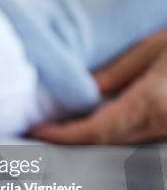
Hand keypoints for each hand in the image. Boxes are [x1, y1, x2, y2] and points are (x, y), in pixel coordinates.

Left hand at [31, 31, 166, 143]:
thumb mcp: (154, 47)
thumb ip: (115, 73)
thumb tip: (83, 90)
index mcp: (151, 103)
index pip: (97, 130)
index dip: (63, 135)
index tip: (37, 130)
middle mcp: (159, 124)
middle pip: (104, 141)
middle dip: (67, 139)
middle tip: (35, 130)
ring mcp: (164, 131)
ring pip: (116, 142)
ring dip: (83, 138)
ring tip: (52, 127)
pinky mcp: (166, 130)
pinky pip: (130, 136)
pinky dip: (104, 132)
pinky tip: (83, 123)